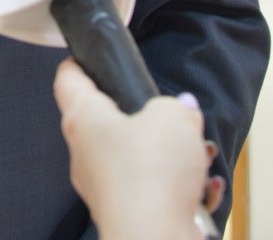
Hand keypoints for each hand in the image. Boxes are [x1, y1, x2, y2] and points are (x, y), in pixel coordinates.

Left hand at [53, 59, 220, 239]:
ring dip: (167, 155)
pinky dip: (176, 187)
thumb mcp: (173, 118)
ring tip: (199, 153)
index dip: (80, 63)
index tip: (92, 58)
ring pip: (135, 159)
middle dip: (144, 117)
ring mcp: (102, 187)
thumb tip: (180, 109)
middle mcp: (84, 152)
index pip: (68, 79)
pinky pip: (150, 191)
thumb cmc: (150, 174)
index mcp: (83, 118)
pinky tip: (204, 189)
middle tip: (171, 114)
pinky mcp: (123, 214)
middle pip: (107, 121)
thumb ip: (175, 106)